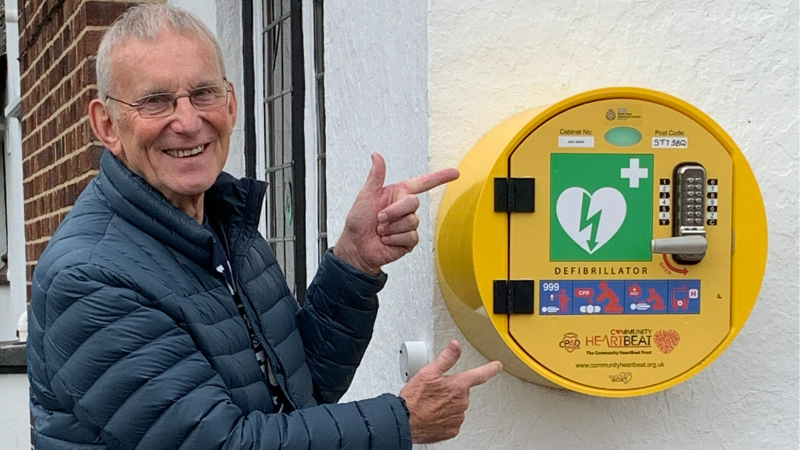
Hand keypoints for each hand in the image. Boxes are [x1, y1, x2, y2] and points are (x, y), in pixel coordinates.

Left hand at [334, 153, 458, 274]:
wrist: (356, 247)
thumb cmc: (359, 221)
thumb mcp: (366, 195)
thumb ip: (376, 176)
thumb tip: (376, 155)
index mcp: (398, 194)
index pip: (423, 183)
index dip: (440, 177)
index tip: (455, 173)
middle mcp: (405, 209)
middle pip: (414, 203)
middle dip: (394, 211)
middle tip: (379, 218)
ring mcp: (408, 225)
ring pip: (412, 221)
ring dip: (391, 227)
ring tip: (381, 231)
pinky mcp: (409, 241)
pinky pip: (410, 236)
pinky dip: (394, 239)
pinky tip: (386, 240)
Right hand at [399, 340, 502, 443]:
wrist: (405, 422)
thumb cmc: (414, 398)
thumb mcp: (428, 372)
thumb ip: (446, 358)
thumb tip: (456, 345)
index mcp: (458, 386)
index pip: (480, 375)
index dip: (490, 369)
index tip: (497, 366)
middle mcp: (461, 402)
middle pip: (462, 391)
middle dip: (451, 389)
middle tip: (435, 391)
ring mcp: (458, 417)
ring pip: (457, 406)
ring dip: (447, 403)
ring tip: (431, 403)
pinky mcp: (452, 429)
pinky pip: (452, 420)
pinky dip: (444, 416)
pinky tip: (433, 414)